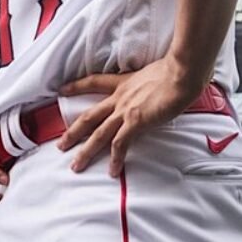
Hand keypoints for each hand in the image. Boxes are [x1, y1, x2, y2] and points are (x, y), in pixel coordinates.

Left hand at [57, 57, 204, 176]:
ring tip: (76, 165)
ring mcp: (125, 111)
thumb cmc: (176, 71)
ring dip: (86, 151)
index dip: (76, 86)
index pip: (94, 82)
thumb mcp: (155, 74)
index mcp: (123, 84)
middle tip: (61, 145)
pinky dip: (116, 159)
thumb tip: (158, 88)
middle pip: (89, 117)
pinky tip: (113, 170)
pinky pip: (120, 144)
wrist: (181, 73)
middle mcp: (120, 98)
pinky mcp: (136, 122)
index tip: (62, 90)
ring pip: (98, 134)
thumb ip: (149, 84)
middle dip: (73, 132)